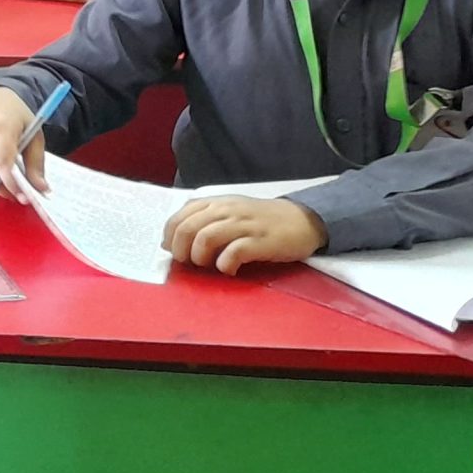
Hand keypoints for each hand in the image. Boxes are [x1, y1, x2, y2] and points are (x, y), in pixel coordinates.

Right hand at [0, 86, 50, 200]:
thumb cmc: (15, 114)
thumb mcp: (34, 134)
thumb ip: (37, 163)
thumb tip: (41, 188)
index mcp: (0, 128)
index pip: (2, 162)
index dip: (11, 183)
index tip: (23, 195)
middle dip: (4, 189)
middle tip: (20, 197)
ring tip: (13, 188)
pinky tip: (0, 176)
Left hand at [164, 196, 327, 274]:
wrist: (302, 220)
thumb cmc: (259, 219)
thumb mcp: (229, 211)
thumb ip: (203, 219)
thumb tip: (173, 241)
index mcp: (215, 203)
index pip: (179, 216)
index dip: (170, 237)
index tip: (172, 251)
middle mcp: (226, 210)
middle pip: (187, 228)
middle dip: (181, 250)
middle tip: (188, 263)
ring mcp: (243, 225)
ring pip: (205, 238)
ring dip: (199, 257)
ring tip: (207, 266)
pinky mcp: (260, 241)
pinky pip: (232, 253)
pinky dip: (224, 265)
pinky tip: (228, 270)